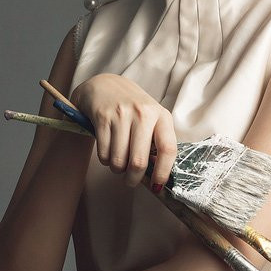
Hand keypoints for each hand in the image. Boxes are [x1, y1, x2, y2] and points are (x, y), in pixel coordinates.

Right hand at [70, 74, 177, 189]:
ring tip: (118, 161)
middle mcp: (143, 113)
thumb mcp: (151, 118)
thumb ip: (156, 142)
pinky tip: (107, 151)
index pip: (168, 149)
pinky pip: (103, 153)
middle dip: (133, 178)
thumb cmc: (132, 108)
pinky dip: (105, 160)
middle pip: (139, 161)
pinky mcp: (102, 117)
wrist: (105, 85)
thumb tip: (157, 177)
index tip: (158, 185)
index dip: (163, 172)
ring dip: (117, 169)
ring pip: (119, 160)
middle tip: (130, 181)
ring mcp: (121, 114)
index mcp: (161, 116)